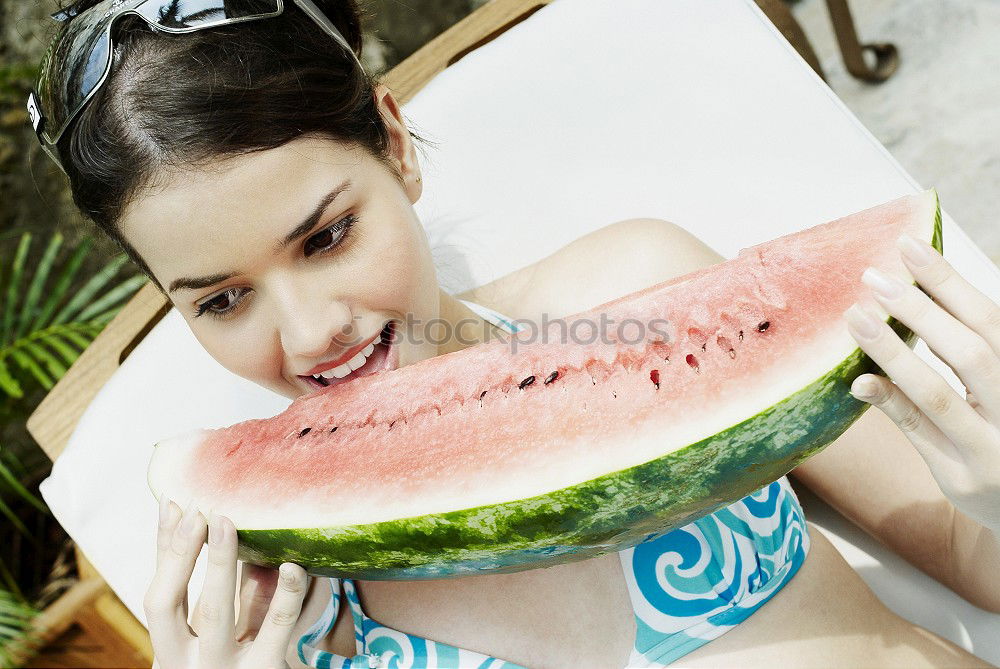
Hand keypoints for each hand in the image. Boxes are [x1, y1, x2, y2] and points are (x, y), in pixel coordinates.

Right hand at [145, 496, 309, 668]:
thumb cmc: (226, 664)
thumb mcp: (204, 633)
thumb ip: (198, 588)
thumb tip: (185, 517)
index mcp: (171, 651)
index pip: (158, 597)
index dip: (165, 551)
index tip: (178, 504)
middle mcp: (190, 663)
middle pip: (174, 604)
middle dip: (186, 555)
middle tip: (204, 511)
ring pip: (218, 614)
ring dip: (221, 566)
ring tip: (229, 523)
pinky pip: (278, 628)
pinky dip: (285, 595)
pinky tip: (291, 565)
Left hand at [843, 232, 999, 533]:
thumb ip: (971, 349)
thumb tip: (915, 292)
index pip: (989, 319)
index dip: (948, 281)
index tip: (908, 245)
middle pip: (970, 351)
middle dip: (920, 310)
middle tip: (872, 277)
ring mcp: (992, 448)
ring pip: (939, 394)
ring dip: (894, 352)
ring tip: (855, 317)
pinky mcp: (961, 477)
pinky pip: (919, 434)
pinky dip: (891, 403)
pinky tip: (860, 380)